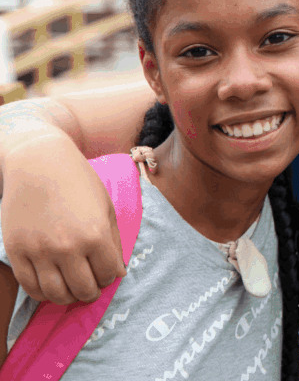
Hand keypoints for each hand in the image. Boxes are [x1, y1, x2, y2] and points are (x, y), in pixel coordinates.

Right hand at [1, 141, 124, 303]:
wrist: (38, 164)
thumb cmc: (78, 182)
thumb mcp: (106, 208)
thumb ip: (114, 242)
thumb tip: (118, 273)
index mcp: (95, 235)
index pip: (109, 274)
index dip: (111, 277)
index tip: (108, 273)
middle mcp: (67, 247)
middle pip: (84, 289)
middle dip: (92, 291)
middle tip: (91, 285)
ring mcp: (39, 251)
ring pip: (56, 294)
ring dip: (68, 298)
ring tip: (73, 289)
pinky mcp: (16, 252)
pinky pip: (30, 286)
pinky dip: (43, 294)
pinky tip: (52, 286)